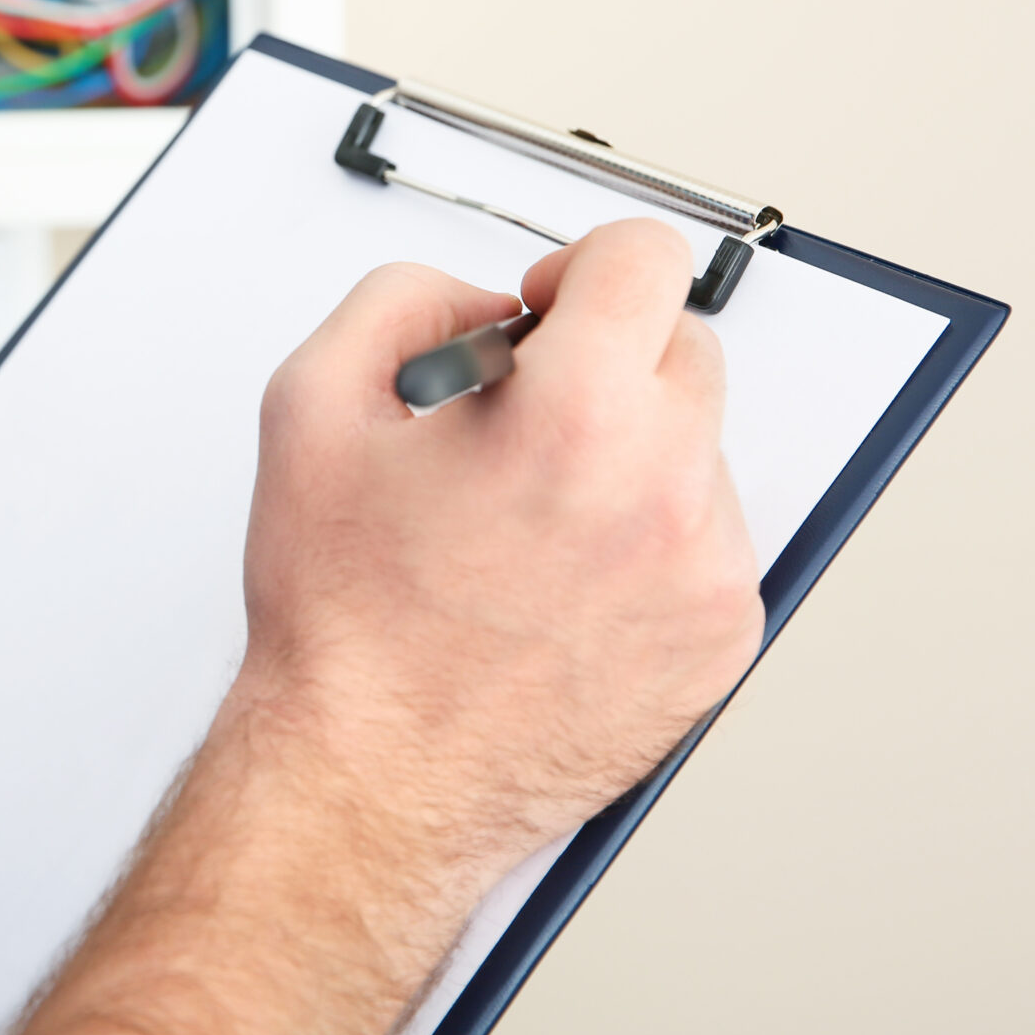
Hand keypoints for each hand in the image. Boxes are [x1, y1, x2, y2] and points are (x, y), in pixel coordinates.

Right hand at [0, 225, 762, 1034]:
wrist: (371, 776)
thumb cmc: (341, 615)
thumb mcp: (311, 403)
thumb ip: (403, 299)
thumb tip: (486, 305)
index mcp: (578, 415)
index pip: (646, 258)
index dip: (582, 266)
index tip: (549, 309)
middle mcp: (667, 488)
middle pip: (682, 347)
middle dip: (603, 363)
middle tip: (520, 424)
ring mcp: (707, 572)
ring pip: (695, 448)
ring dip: (626, 454)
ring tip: (527, 525)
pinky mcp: (722, 639)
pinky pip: (705, 541)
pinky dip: (644, 541)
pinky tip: (558, 583)